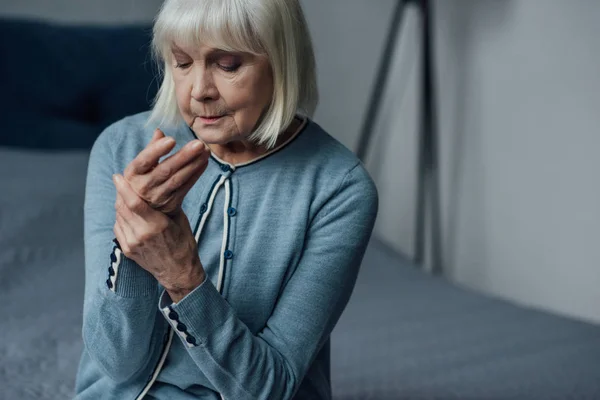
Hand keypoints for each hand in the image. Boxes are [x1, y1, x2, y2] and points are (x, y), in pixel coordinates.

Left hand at [112, 173, 205, 301]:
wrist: (178, 272)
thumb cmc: (183, 244)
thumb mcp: (179, 220)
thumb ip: (165, 205)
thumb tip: (156, 186)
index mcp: (157, 225)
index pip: (134, 203)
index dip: (124, 188)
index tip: (118, 176)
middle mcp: (141, 234)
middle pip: (122, 207)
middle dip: (120, 193)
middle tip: (122, 182)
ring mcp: (132, 244)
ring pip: (118, 217)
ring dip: (120, 204)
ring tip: (124, 196)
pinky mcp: (126, 250)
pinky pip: (118, 228)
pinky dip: (121, 218)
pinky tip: (128, 214)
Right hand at [124, 129, 209, 216]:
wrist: (143, 209)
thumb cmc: (142, 179)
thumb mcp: (141, 166)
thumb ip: (151, 149)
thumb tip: (159, 131)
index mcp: (133, 173)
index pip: (144, 160)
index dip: (157, 150)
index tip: (171, 139)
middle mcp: (144, 186)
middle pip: (165, 170)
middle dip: (184, 156)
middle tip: (199, 144)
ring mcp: (158, 196)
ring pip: (178, 179)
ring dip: (194, 164)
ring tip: (206, 151)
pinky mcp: (171, 203)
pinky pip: (186, 187)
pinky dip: (196, 174)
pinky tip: (204, 162)